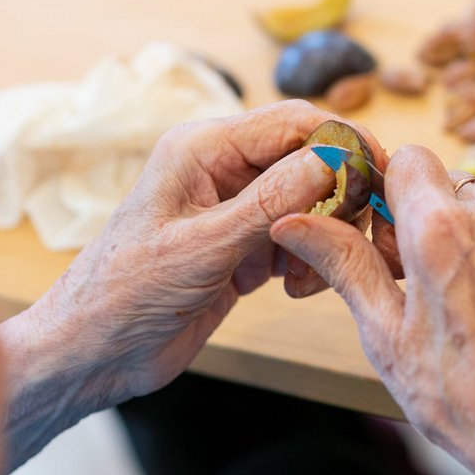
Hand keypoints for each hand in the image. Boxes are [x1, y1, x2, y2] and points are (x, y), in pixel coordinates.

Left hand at [4, 101, 393, 415]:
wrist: (94, 353)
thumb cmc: (124, 293)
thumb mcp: (201, 248)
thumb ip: (267, 203)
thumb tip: (330, 160)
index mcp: (202, 148)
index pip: (293, 122)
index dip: (343, 143)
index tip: (380, 177)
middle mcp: (221, 169)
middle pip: (309, 159)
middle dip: (338, 197)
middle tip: (352, 239)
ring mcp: (233, 209)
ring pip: (310, 202)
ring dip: (324, 234)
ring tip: (305, 276)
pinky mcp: (242, 247)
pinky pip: (297, 238)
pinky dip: (308, 260)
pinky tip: (292, 288)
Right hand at [271, 145, 474, 474]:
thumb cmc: (466, 403)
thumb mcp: (386, 337)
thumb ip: (343, 264)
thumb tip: (294, 222)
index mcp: (443, 233)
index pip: (408, 159)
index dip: (392, 194)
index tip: (390, 236)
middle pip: (452, 189)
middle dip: (434, 224)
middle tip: (427, 287)